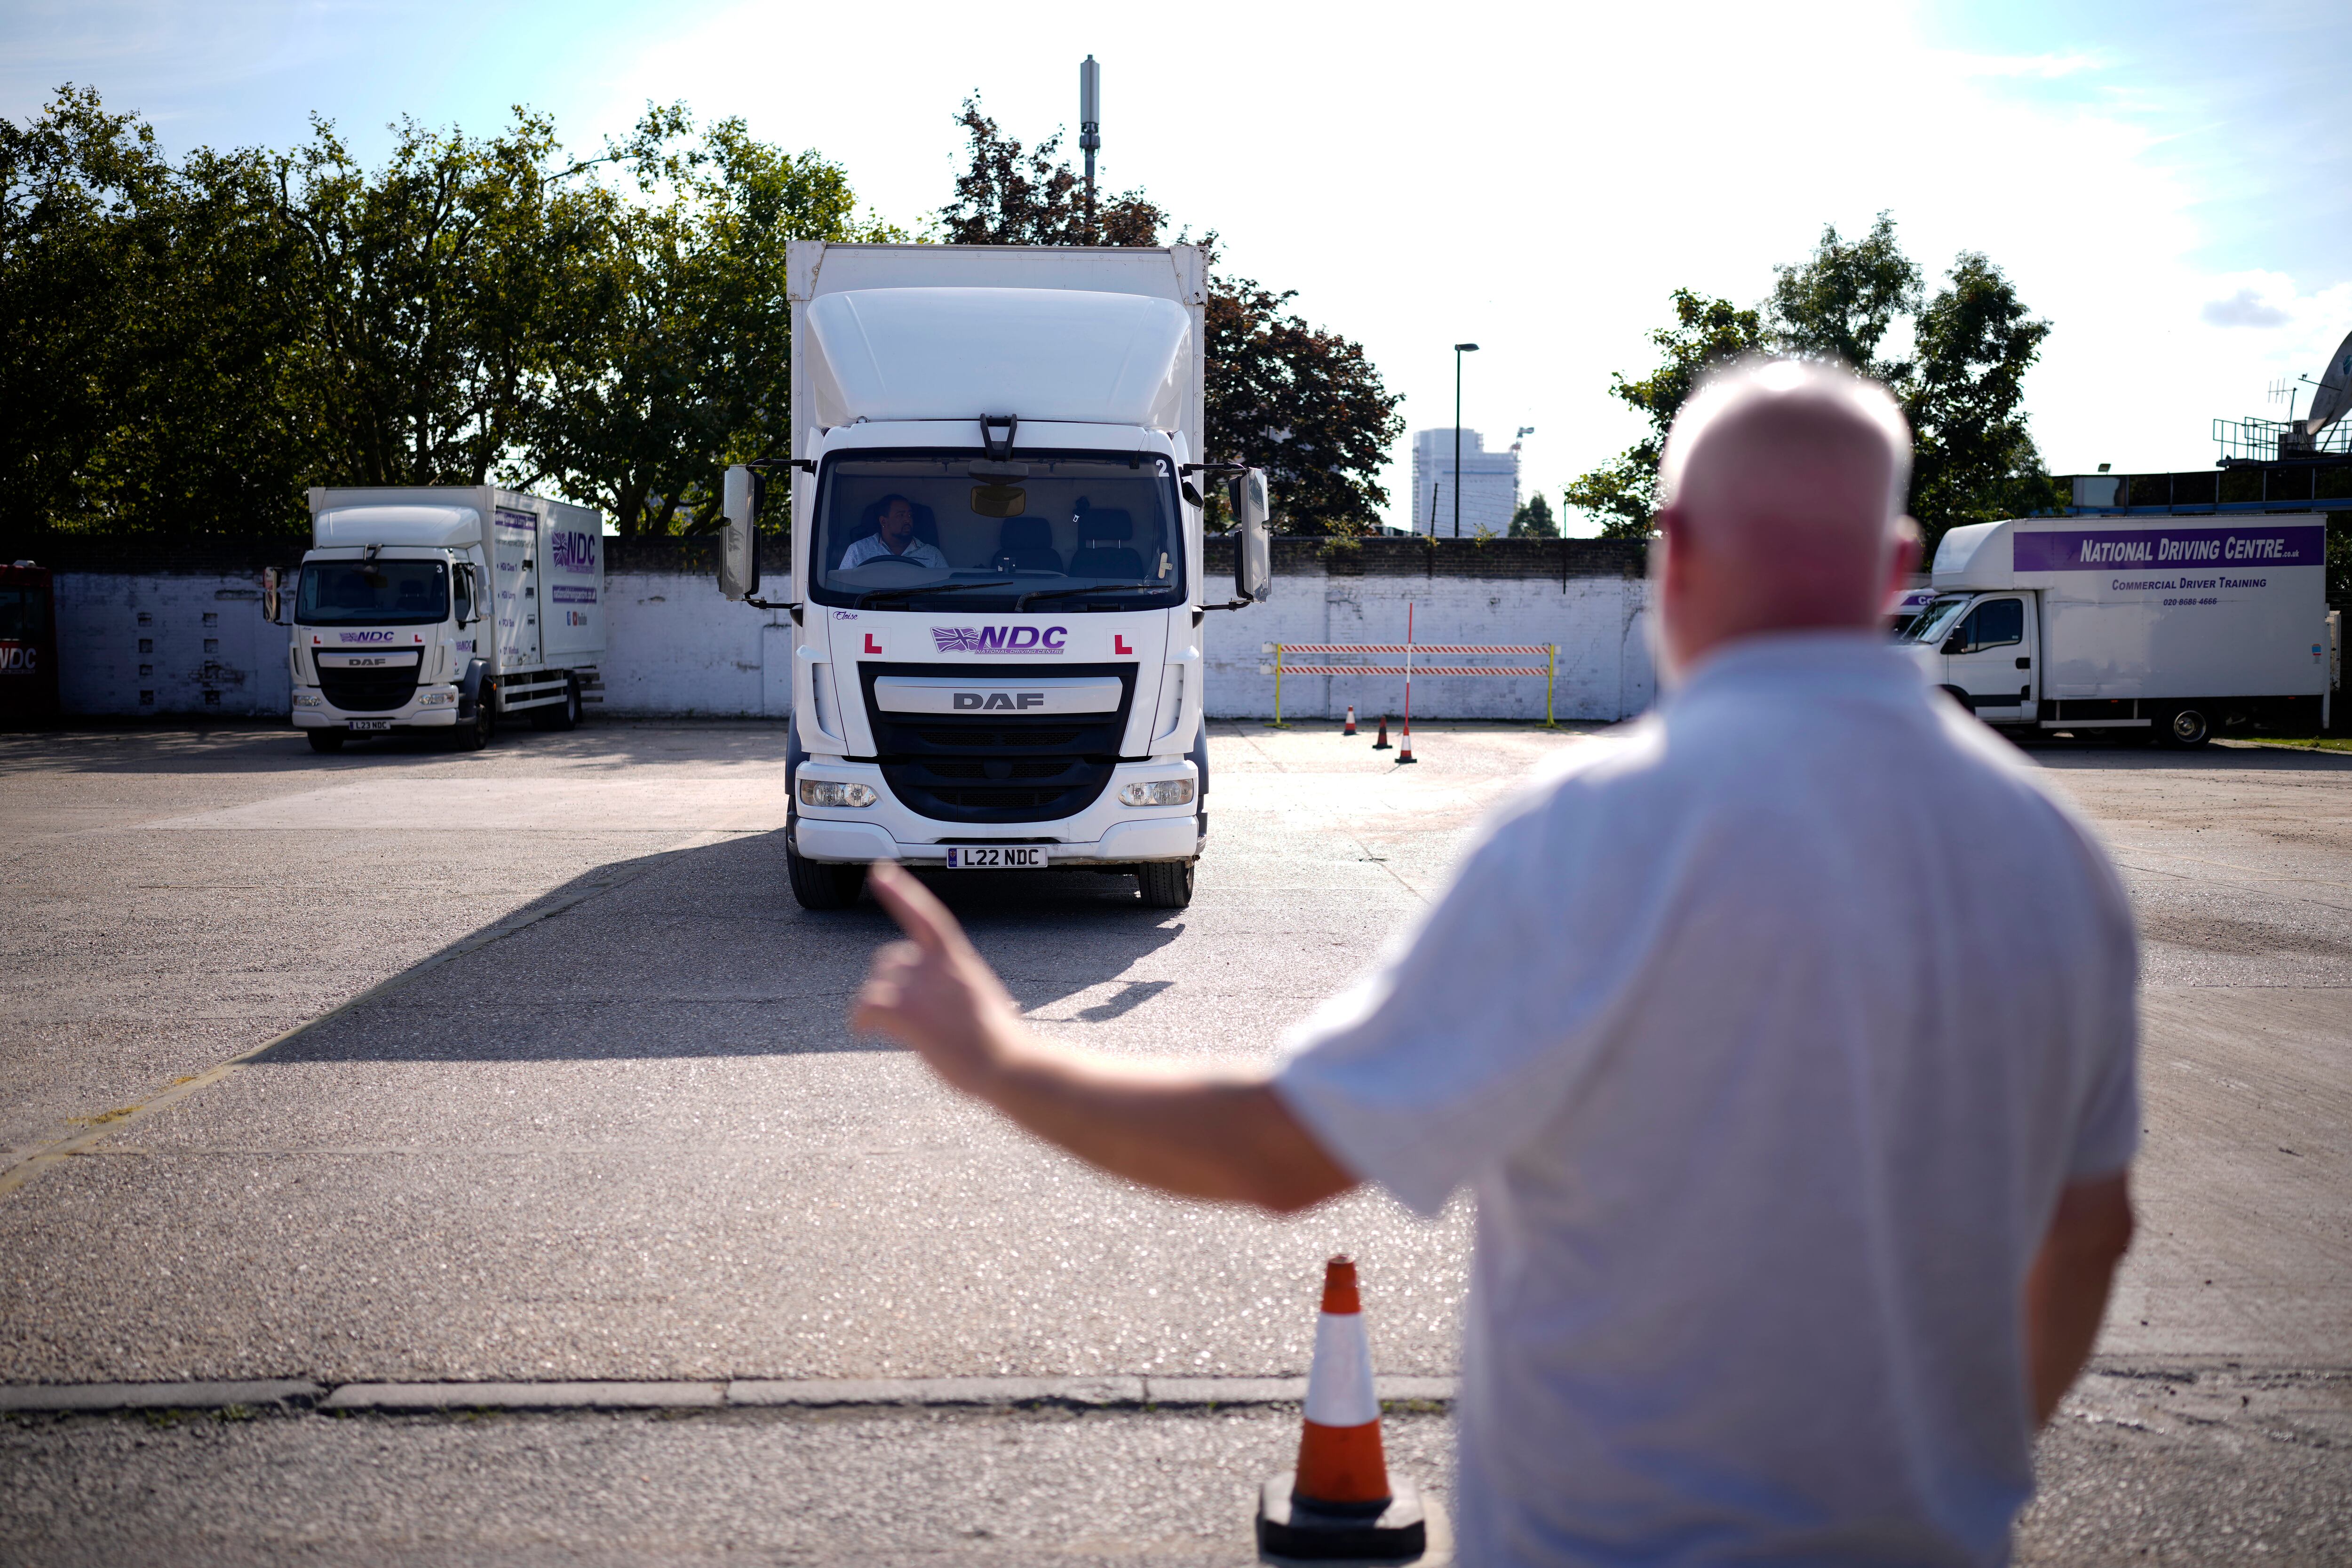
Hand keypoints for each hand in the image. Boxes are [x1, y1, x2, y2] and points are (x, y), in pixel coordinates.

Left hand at [851, 862, 1024, 1093]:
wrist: (1006, 1064)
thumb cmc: (999, 1040)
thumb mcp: (981, 995)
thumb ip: (952, 984)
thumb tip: (928, 996)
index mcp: (959, 958)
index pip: (926, 915)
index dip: (902, 893)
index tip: (880, 871)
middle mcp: (937, 965)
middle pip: (889, 958)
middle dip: (887, 981)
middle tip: (904, 1014)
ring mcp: (920, 986)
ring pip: (874, 984)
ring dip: (875, 1005)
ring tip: (892, 1030)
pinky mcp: (905, 1010)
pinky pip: (865, 1006)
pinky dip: (860, 1019)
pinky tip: (863, 1032)